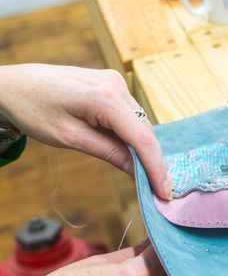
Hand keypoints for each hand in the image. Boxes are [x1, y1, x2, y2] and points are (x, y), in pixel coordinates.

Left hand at [0, 64, 171, 199]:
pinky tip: (132, 155)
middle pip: (145, 131)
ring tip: (149, 178)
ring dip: (144, 150)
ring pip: (139, 124)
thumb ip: (108, 152)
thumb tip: (137, 171)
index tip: (165, 192)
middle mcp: (116, 85)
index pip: (142, 139)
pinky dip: (132, 136)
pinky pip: (129, 116)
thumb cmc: (34, 109)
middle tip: (160, 191)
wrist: (13, 84)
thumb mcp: (71, 137)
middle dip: (154, 161)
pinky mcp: (110, 85)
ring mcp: (114, 83)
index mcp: (105, 98)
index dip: (157, 168)